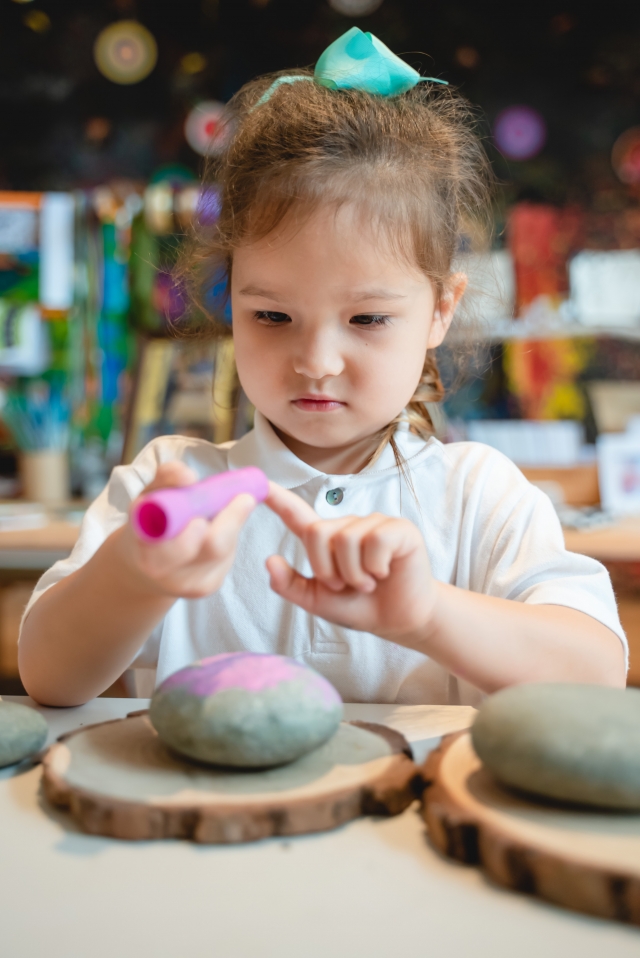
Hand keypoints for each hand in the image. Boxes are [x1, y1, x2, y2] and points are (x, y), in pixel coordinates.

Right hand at [120, 462, 256, 598]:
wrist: (144, 565)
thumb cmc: (149, 522)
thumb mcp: (150, 496)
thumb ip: (165, 480)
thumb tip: (187, 475)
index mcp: (145, 550)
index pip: (174, 547)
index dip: (192, 533)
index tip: (208, 513)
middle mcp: (166, 573)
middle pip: (211, 549)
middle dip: (231, 521)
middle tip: (244, 498)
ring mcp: (190, 584)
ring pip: (224, 551)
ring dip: (231, 524)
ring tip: (230, 506)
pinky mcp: (209, 585)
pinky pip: (227, 558)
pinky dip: (229, 537)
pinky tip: (218, 528)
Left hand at [265, 483, 436, 645]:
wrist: (399, 620)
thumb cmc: (359, 605)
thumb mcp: (317, 601)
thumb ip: (291, 585)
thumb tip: (269, 561)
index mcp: (326, 540)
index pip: (297, 514)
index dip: (278, 498)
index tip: (260, 482)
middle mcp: (348, 525)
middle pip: (318, 533)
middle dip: (328, 569)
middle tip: (346, 585)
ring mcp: (374, 524)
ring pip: (347, 540)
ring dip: (354, 573)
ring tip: (367, 582)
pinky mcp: (399, 529)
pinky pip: (375, 540)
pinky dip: (375, 566)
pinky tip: (384, 573)